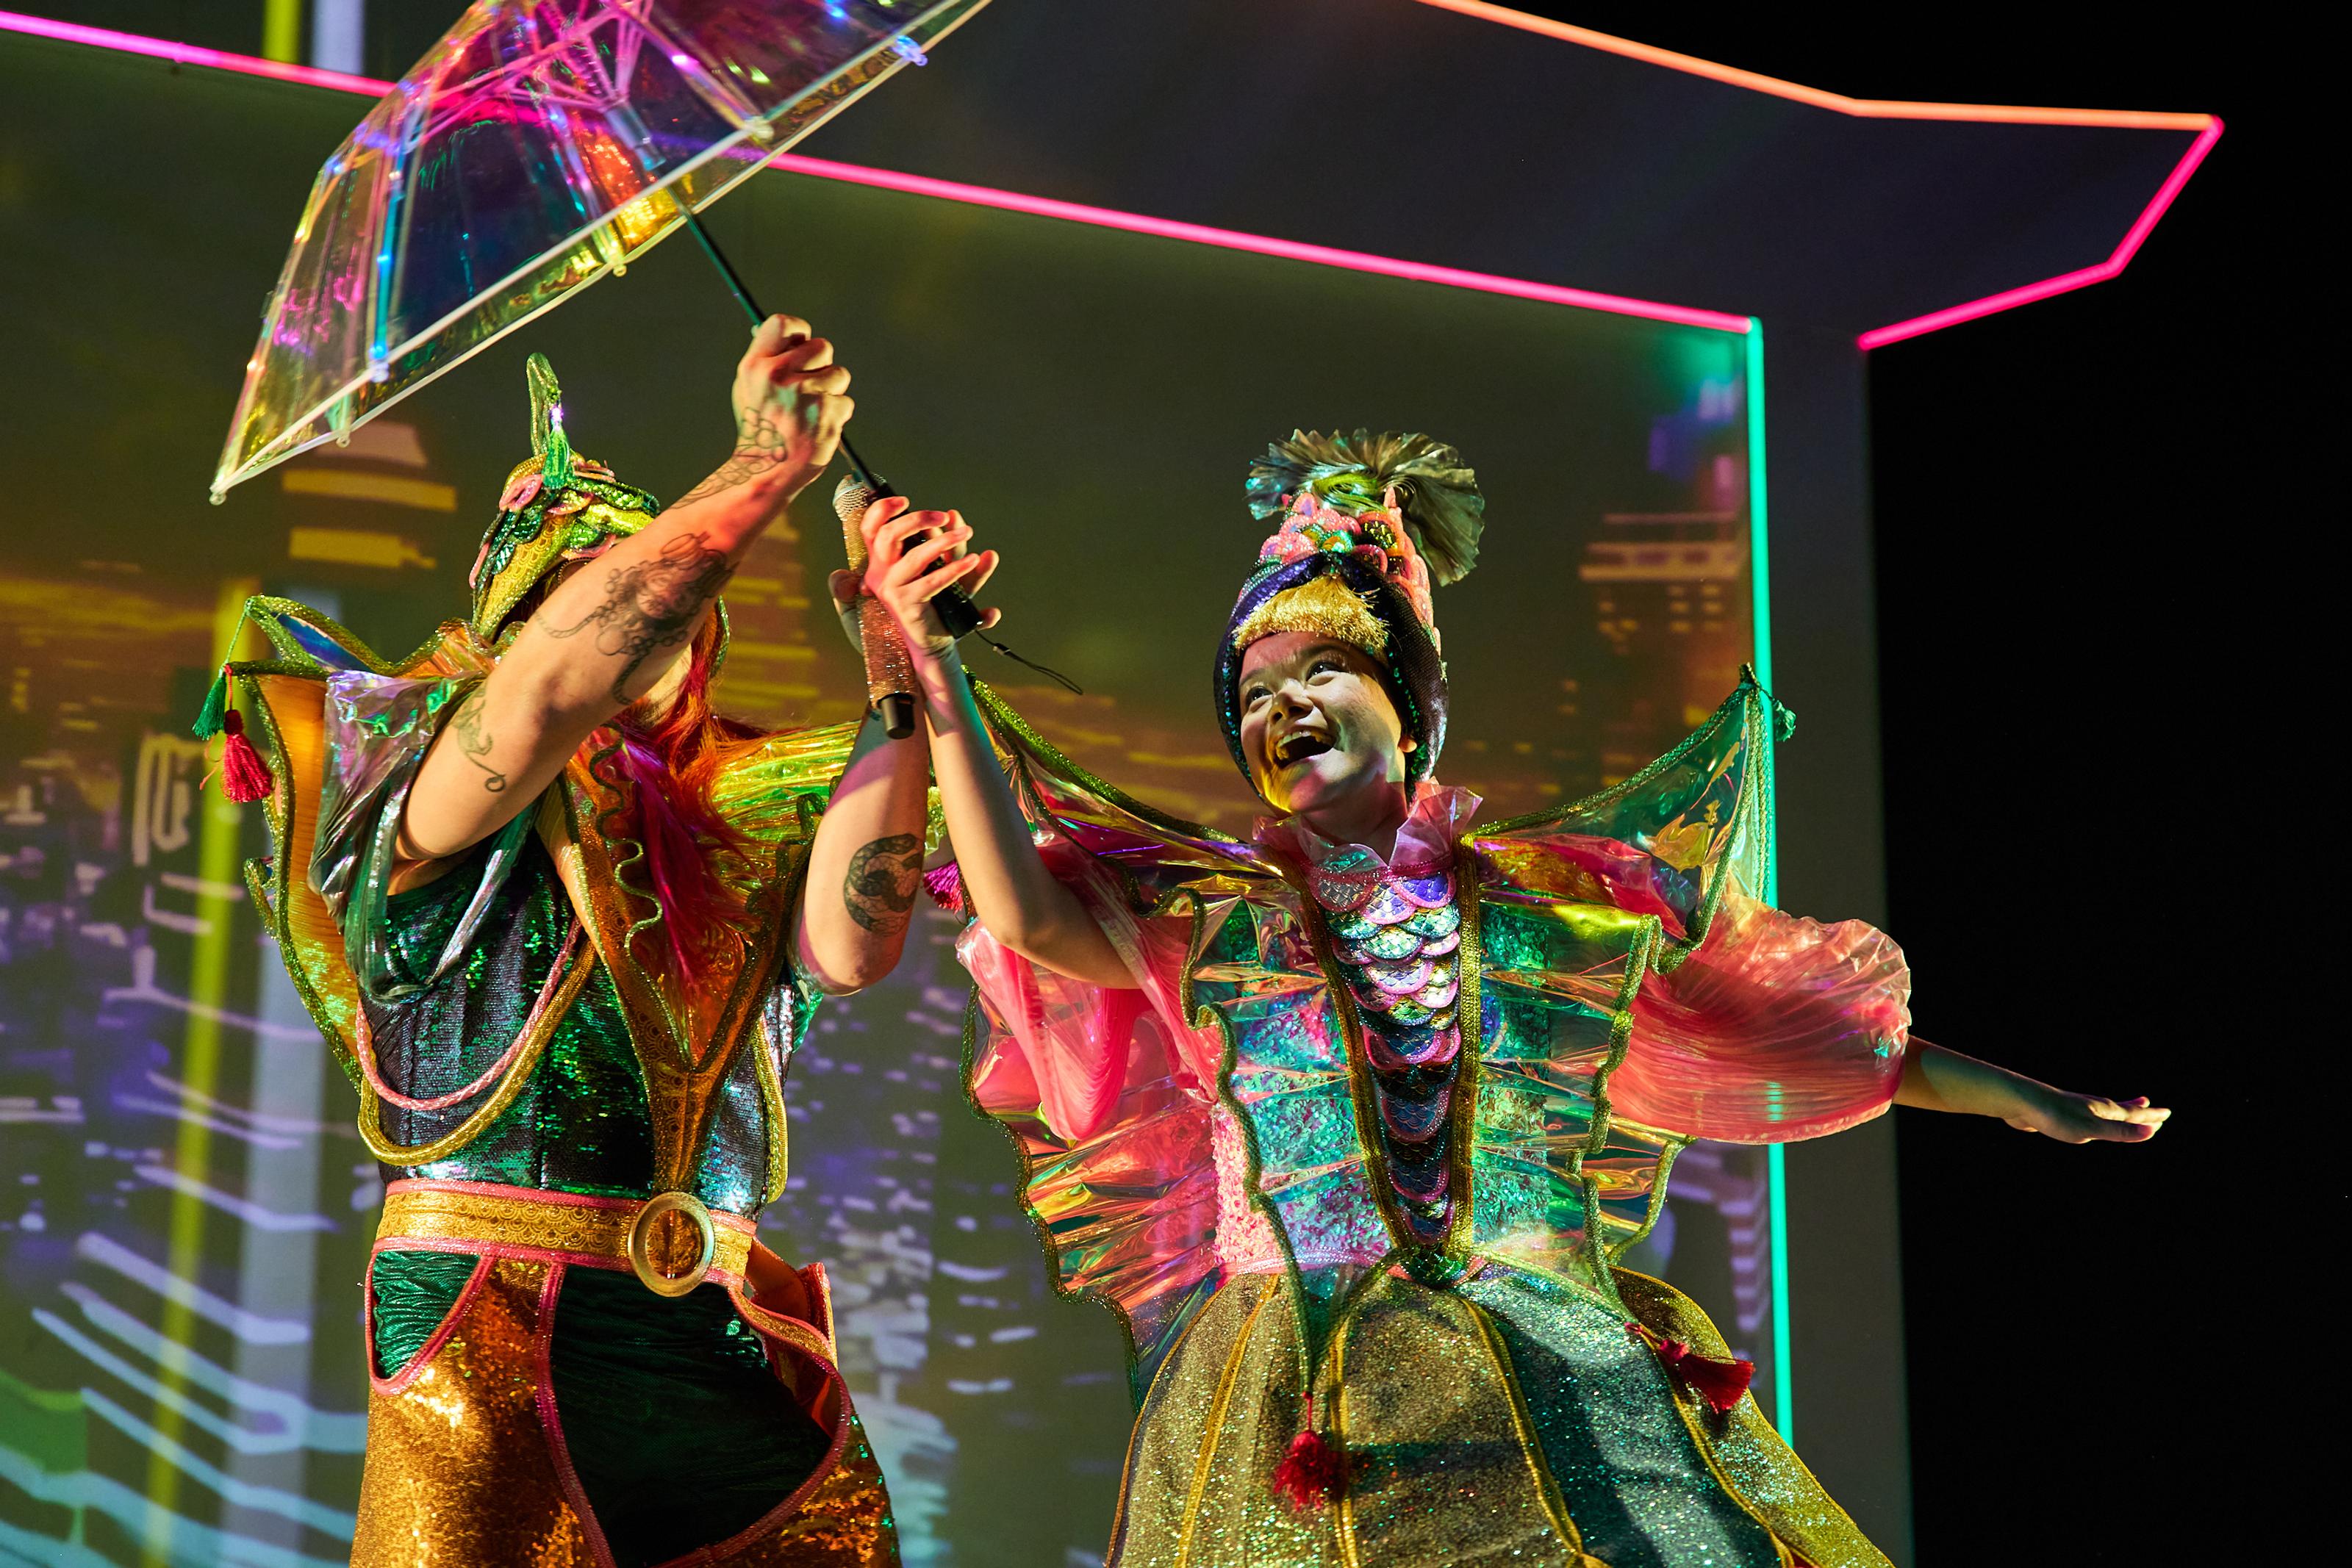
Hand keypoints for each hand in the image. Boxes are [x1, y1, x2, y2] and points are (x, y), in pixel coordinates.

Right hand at [724, 313, 852, 499]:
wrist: (767, 471)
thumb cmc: (759, 428)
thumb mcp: (749, 388)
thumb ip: (768, 359)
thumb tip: (793, 334)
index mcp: (756, 365)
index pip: (784, 324)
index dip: (800, 331)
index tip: (803, 343)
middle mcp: (778, 375)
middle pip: (822, 346)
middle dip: (822, 365)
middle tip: (810, 387)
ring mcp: (803, 394)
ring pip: (839, 374)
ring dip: (832, 391)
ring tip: (812, 412)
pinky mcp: (826, 413)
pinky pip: (845, 401)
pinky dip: (837, 415)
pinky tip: (818, 427)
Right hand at [857, 495, 999, 659]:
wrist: (937, 641)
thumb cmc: (940, 604)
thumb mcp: (950, 572)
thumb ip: (954, 548)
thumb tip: (957, 517)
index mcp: (886, 560)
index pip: (873, 528)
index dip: (883, 510)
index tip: (906, 500)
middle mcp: (883, 572)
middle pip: (889, 535)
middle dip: (917, 520)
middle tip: (945, 518)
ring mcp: (892, 588)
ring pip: (915, 556)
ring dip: (944, 542)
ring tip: (966, 534)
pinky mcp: (906, 604)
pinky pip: (933, 580)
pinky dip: (955, 569)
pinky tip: (973, 560)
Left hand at [2002, 1086, 2170, 1144]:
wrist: (2020, 1102)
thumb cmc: (2056, 1117)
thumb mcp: (2092, 1129)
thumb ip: (2120, 1132)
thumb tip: (2151, 1131)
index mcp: (2102, 1111)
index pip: (2132, 1114)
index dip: (2150, 1116)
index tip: (2166, 1113)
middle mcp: (2091, 1106)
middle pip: (2119, 1108)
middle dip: (2136, 1109)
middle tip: (2149, 1103)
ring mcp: (2075, 1108)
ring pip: (2101, 1111)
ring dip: (2115, 1111)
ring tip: (2120, 1109)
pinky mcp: (2059, 1114)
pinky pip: (2083, 1117)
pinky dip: (2094, 1118)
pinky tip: (2084, 1118)